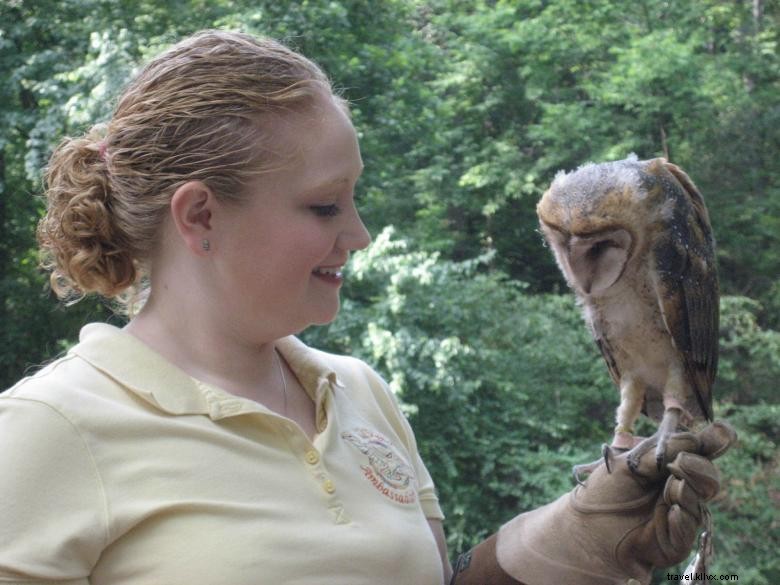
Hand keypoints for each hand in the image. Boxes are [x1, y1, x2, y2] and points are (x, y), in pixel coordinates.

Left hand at [494, 421, 735, 584]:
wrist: (587, 526)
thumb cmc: (606, 490)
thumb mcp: (630, 463)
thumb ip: (661, 450)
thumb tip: (695, 437)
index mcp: (671, 465)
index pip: (701, 451)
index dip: (715, 441)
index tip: (723, 431)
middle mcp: (681, 488)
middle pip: (709, 476)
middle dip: (698, 467)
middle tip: (679, 463)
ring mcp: (681, 514)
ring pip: (700, 500)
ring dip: (688, 490)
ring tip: (672, 487)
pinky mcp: (677, 540)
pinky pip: (688, 528)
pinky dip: (682, 518)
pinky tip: (673, 511)